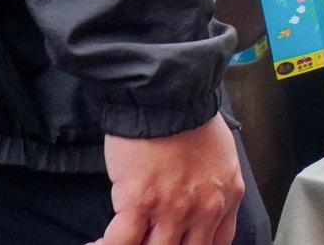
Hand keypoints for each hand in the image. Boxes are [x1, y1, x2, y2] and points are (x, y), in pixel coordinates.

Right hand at [95, 117, 244, 244]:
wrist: (168, 93)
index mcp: (226, 197)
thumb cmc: (189, 116)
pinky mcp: (140, 202)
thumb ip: (212, 187)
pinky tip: (96, 243)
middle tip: (144, 240)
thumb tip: (195, 209)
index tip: (175, 244)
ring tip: (117, 242)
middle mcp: (204, 210)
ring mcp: (173, 209)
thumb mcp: (220, 156)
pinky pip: (121, 243)